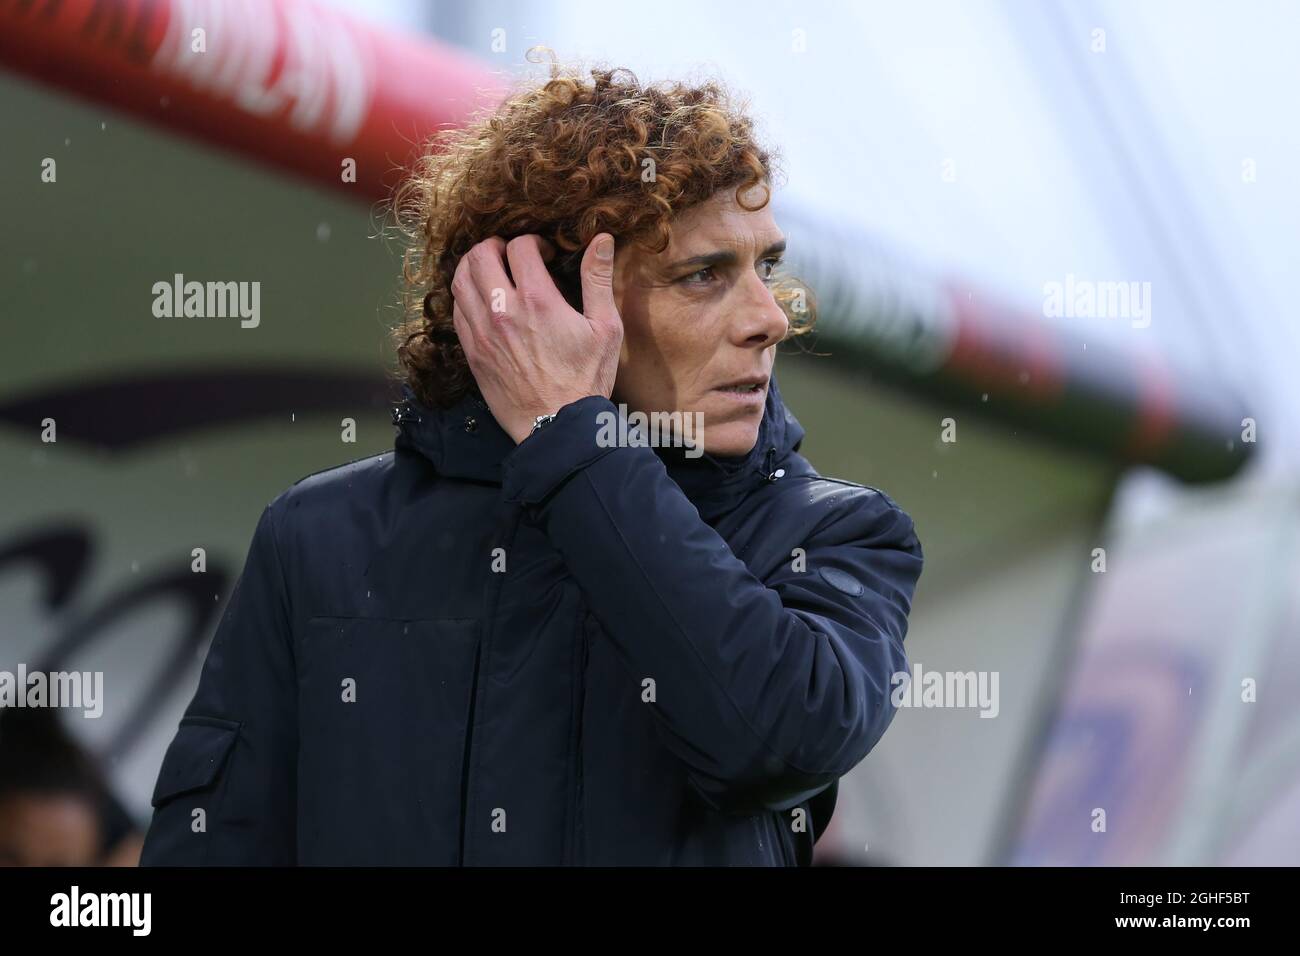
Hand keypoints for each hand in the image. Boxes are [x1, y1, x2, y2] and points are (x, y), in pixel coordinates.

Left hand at [451, 233, 622, 443]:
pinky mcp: (473, 352)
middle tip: (511, 253)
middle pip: (480, 255)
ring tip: (492, 270)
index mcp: (538, 300)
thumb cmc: (586, 380)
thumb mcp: (605, 328)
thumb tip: (602, 239)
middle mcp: (503, 311)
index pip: (519, 247)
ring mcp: (483, 332)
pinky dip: (466, 296)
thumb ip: (599, 279)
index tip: (545, 255)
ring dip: (474, 266)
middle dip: (496, 245)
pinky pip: (457, 310)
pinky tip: (483, 301)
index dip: (533, 242)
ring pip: (460, 280)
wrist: (557, 426)